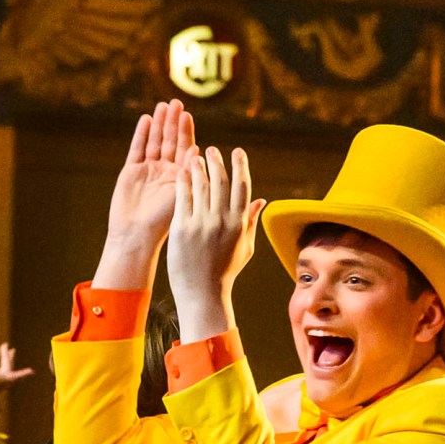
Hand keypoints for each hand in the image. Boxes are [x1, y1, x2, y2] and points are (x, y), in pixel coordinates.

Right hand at [106, 99, 197, 252]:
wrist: (137, 235)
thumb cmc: (163, 222)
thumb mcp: (181, 196)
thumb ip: (189, 173)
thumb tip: (199, 150)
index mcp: (180, 178)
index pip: (185, 149)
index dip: (186, 131)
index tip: (188, 115)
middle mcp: (165, 172)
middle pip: (170, 141)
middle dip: (173, 122)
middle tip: (176, 102)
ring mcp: (148, 170)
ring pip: (154, 142)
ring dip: (159, 124)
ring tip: (162, 106)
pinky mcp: (131, 171)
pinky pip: (138, 148)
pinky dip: (141, 134)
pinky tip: (146, 119)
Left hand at [167, 147, 264, 340]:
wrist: (202, 294)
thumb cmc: (224, 272)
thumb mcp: (245, 248)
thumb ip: (251, 222)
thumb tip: (261, 200)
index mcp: (239, 223)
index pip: (242, 186)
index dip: (240, 166)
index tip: (237, 151)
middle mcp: (222, 221)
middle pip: (221, 181)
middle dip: (217, 161)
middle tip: (211, 149)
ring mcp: (202, 224)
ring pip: (201, 186)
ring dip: (199, 167)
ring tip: (195, 156)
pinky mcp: (182, 228)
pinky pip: (183, 198)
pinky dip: (184, 182)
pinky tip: (182, 171)